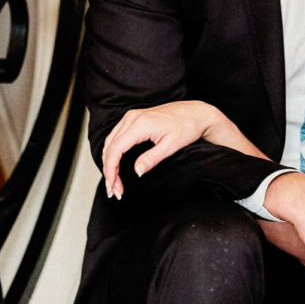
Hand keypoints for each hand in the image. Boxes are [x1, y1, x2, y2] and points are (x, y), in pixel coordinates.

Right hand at [101, 101, 218, 197]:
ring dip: (109, 162)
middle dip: (109, 170)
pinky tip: (115, 165)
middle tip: (114, 190)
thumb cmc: (187, 126)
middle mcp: (132, 117)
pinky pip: (115, 136)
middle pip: (110, 147)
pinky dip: (113, 152)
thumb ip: (151, 159)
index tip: (113, 186)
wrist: (196, 113)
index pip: (116, 150)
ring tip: (113, 181)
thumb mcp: (171, 146)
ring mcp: (131, 116)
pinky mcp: (133, 118)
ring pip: (110, 142)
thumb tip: (137, 172)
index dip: (111, 170)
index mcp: (141, 124)